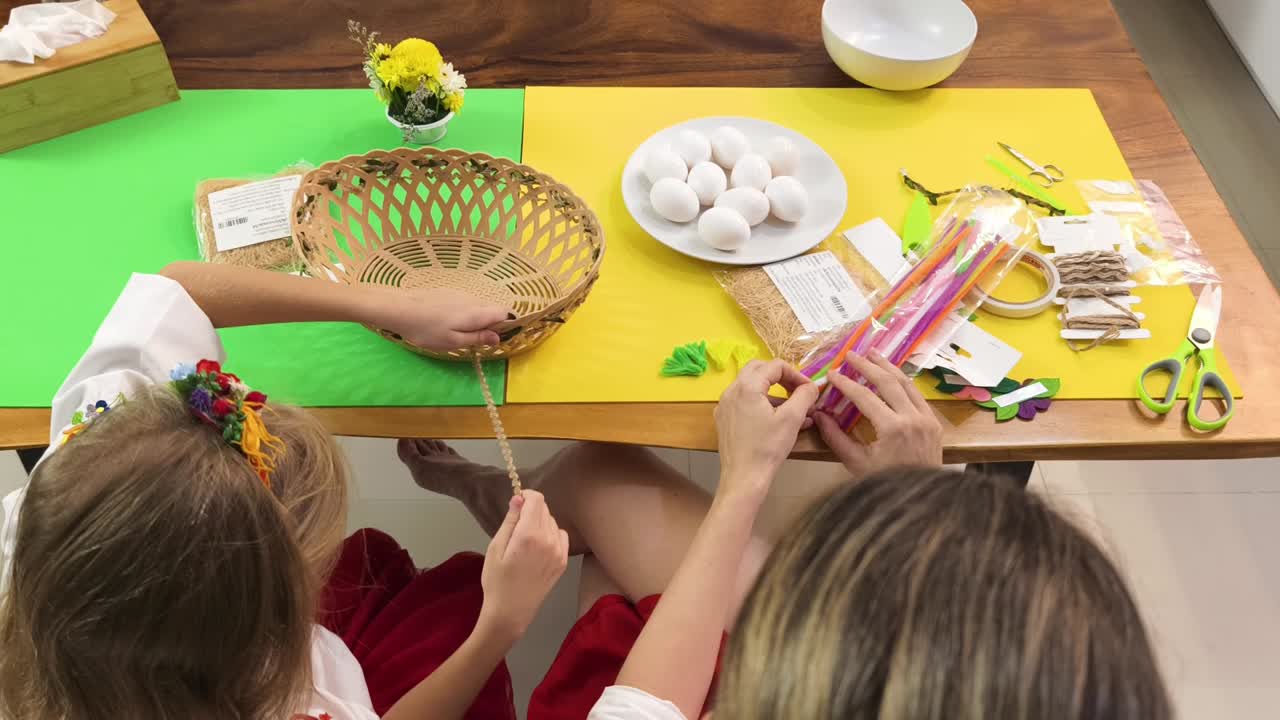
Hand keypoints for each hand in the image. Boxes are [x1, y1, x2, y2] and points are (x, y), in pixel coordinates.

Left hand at [372, 288, 509, 350]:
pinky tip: (445, 322)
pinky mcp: (448, 291)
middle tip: (472, 340)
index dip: (505, 325)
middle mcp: (473, 299)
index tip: (494, 338)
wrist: (400, 308)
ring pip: (477, 306)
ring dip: (475, 319)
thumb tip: (498, 338)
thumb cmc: (427, 329)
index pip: (504, 312)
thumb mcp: (453, 342)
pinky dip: (463, 313)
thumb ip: (477, 338)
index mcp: (477, 313)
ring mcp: (460, 293)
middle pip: (492, 309)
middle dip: (489, 324)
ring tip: (455, 333)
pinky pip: (465, 303)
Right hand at [478, 491, 569, 643]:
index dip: (526, 496)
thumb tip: (519, 499)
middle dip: (531, 511)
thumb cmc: (497, 581)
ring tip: (525, 540)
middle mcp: (549, 540)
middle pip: (545, 510)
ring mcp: (559, 552)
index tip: (517, 502)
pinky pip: (560, 536)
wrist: (510, 612)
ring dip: (541, 523)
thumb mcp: (496, 548)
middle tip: (516, 526)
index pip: (537, 500)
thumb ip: (510, 521)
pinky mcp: (563, 562)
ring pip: (553, 522)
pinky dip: (551, 535)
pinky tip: (538, 547)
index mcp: (529, 535)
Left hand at [714, 359, 819, 498]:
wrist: (744, 477)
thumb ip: (804, 395)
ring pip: (752, 387)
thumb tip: (812, 386)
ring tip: (795, 410)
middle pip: (759, 370)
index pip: (775, 366)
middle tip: (798, 392)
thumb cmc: (768, 447)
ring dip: (774, 393)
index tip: (809, 390)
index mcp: (747, 386)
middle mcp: (731, 390)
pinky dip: (762, 404)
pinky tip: (778, 421)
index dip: (796, 374)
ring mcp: (725, 405)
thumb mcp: (792, 419)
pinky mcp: (724, 419)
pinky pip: (744, 402)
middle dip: (782, 378)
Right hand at [814, 352, 942, 477]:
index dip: (846, 383)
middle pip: (887, 382)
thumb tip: (819, 414)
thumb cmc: (885, 485)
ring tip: (872, 353)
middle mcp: (912, 418)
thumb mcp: (856, 463)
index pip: (865, 397)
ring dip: (887, 366)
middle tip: (850, 354)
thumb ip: (836, 437)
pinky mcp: (933, 422)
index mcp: (892, 429)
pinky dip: (902, 381)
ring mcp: (926, 418)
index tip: (832, 374)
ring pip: (906, 383)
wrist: (920, 501)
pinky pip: (916, 394)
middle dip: (867, 366)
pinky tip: (892, 374)